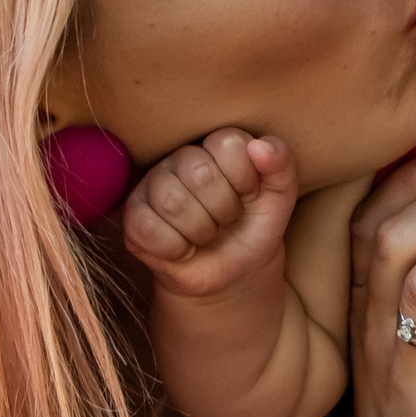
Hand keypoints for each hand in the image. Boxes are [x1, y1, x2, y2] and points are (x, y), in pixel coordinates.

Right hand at [121, 128, 298, 298]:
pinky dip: (176, 249)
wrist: (234, 271)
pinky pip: (149, 230)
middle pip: (200, 175)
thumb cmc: (253, 225)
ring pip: (173, 202)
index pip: (228, 145)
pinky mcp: (133, 218)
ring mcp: (152, 186)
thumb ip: (282, 165)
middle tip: (226, 220)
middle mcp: (180, 158)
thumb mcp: (280, 198)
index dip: (245, 180)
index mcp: (216, 145)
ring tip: (206, 234)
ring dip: (201, 230)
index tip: (248, 195)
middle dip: (224, 210)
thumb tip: (260, 146)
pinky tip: (184, 249)